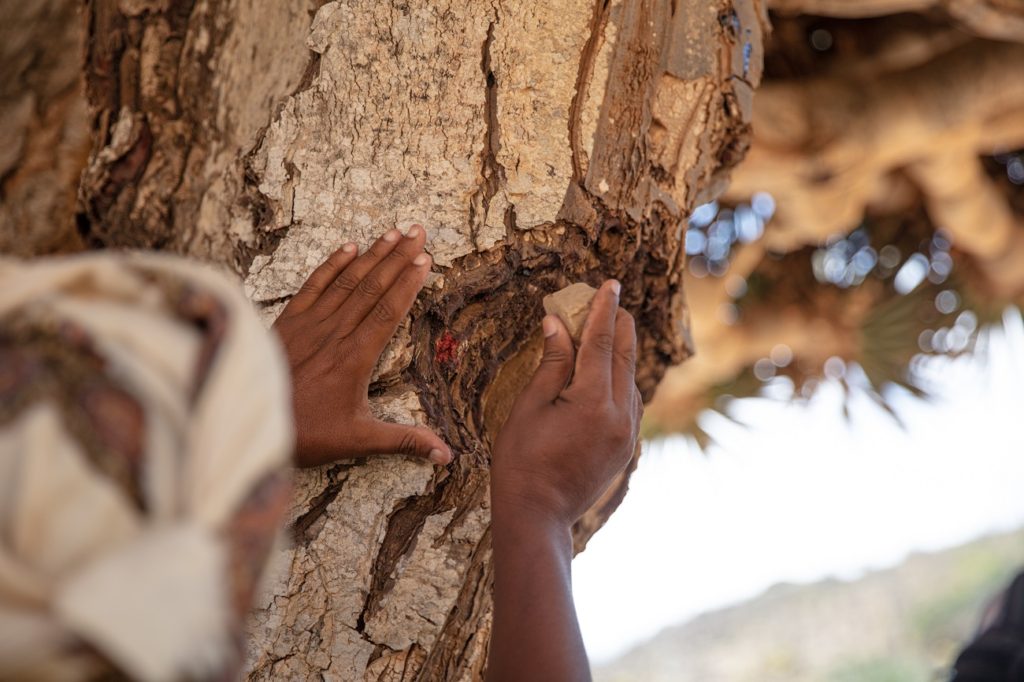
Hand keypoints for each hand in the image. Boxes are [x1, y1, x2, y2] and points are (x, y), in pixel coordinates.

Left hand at [273, 225, 451, 467]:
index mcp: (355, 358)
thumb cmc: (305, 434)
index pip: (388, 311)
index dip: (408, 283)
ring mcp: (309, 325)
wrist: (250, 423)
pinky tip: (348, 247)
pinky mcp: (288, 323)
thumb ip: (403, 441)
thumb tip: (445, 454)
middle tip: (419, 231)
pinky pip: (313, 286)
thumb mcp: (357, 440)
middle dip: (397, 256)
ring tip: (394, 232)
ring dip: (372, 255)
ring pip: (346, 282)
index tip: (426, 259)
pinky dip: (331, 265)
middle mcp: (334, 334)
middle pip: (372, 287)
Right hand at [490, 280, 642, 527]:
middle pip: (625, 356)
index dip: (603, 309)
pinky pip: (630, 402)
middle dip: (618, 324)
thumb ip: (551, 363)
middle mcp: (619, 416)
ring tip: (607, 329)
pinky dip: (621, 379)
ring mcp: (627, 434)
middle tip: (611, 299)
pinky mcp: (626, 447)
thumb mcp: (529, 406)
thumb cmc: (521, 461)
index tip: (609, 283)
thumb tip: (557, 324)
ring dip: (620, 351)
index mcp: (592, 402)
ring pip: (630, 379)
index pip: (601, 342)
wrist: (538, 515)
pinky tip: (609, 371)